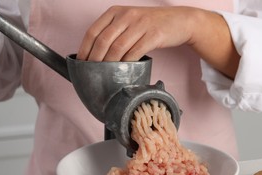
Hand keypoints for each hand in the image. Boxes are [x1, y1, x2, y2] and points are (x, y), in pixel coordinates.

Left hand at [77, 6, 196, 61]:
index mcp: (116, 12)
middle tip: (92, 73)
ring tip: (105, 74)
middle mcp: (126, 15)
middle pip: (103, 40)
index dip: (85, 49)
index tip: (81, 63)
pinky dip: (127, 64)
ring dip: (109, 64)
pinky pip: (135, 52)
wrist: (180, 21)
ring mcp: (140, 24)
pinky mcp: (153, 35)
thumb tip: (97, 55)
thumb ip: (114, 32)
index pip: (93, 31)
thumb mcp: (130, 21)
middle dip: (94, 59)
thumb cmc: (152, 24)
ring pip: (117, 47)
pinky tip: (124, 71)